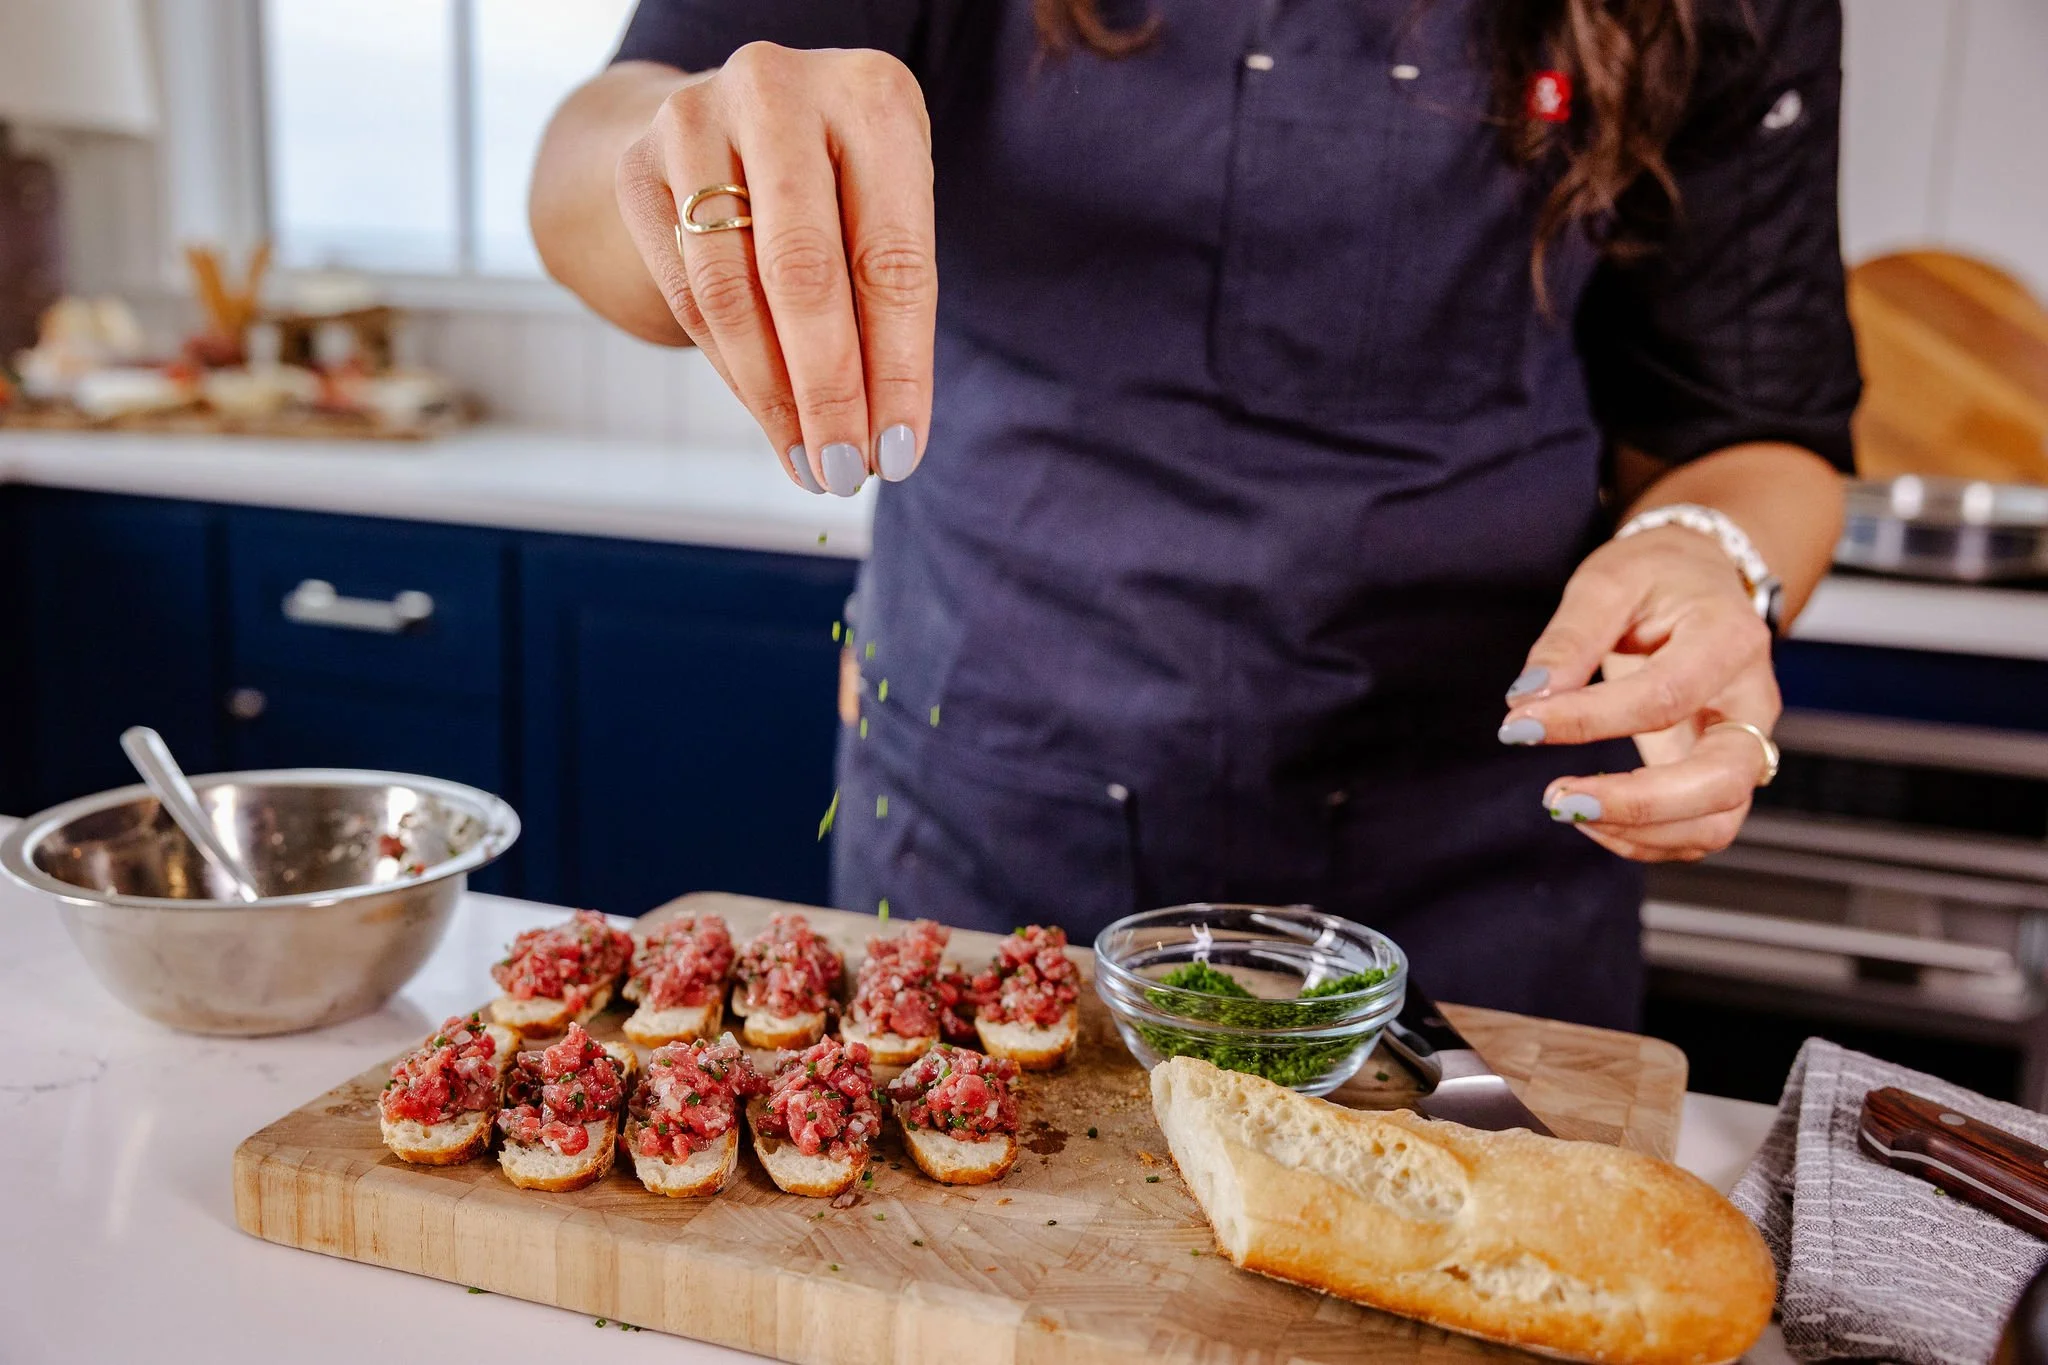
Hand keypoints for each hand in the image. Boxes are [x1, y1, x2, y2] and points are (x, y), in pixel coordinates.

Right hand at [614, 43, 936, 495]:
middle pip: (802, 273)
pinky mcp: (638, 165)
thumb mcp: (885, 211)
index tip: (900, 453)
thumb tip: (884, 441)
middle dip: (827, 391)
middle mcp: (777, 92)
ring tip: (807, 464)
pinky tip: (769, 419)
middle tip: (843, 472)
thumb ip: (887, 305)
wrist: (732, 121)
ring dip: (773, 398)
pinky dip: (734, 372)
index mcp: (871, 95)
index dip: (896, 368)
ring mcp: (694, 120)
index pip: (890, 258)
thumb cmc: (841, 181)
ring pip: (732, 294)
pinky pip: (688, 296)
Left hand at [1498, 525, 1779, 861]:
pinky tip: (1590, 815)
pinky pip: (1700, 830)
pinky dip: (1645, 840)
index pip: (1664, 697)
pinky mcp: (1723, 774)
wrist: (1703, 579)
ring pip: (1719, 820)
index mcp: (1730, 640)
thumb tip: (1526, 697)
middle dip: (1636, 803)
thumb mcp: (1608, 582)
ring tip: (1567, 808)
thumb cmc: (1658, 577)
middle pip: (1721, 779)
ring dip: (1640, 831)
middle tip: (1557, 798)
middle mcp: (1753, 702)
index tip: (1520, 725)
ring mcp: (1746, 745)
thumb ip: (1569, 639)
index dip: (1588, 720)